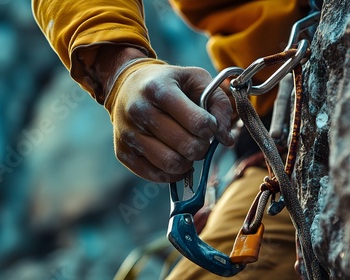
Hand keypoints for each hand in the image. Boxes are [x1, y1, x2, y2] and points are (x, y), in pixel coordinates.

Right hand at [109, 62, 233, 181]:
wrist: (126, 86)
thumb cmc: (168, 83)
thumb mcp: (196, 79)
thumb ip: (219, 104)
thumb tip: (226, 139)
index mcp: (159, 89)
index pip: (198, 123)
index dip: (211, 128)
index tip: (207, 124)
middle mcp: (139, 111)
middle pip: (187, 146)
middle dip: (202, 147)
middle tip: (199, 139)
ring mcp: (129, 134)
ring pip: (172, 164)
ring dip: (188, 162)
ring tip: (186, 149)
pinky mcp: (123, 153)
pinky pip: (157, 176)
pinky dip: (172, 173)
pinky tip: (174, 157)